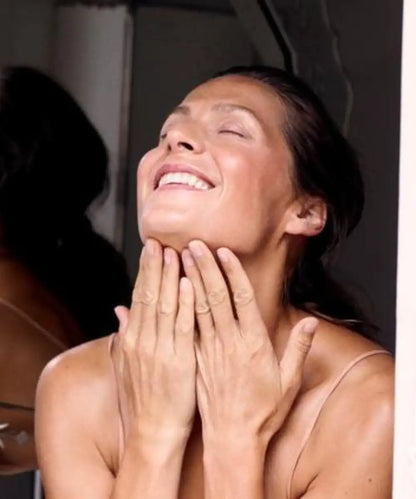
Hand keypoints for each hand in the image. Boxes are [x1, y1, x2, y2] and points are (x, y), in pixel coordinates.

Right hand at [110, 239, 196, 446]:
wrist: (152, 432)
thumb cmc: (143, 399)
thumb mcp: (127, 366)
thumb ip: (125, 335)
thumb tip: (120, 310)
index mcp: (131, 340)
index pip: (138, 297)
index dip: (145, 272)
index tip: (150, 249)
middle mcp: (142, 341)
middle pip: (149, 296)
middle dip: (154, 267)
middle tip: (159, 241)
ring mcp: (160, 350)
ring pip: (164, 306)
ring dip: (169, 277)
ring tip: (174, 252)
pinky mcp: (179, 360)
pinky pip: (182, 327)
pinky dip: (184, 304)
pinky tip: (188, 284)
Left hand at [181, 240, 316, 445]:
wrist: (233, 440)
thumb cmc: (263, 413)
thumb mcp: (289, 382)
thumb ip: (299, 349)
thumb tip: (312, 323)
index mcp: (254, 344)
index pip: (241, 298)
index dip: (231, 272)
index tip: (222, 251)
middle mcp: (229, 343)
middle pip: (215, 297)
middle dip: (204, 268)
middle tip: (193, 244)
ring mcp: (209, 351)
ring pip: (197, 308)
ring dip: (189, 281)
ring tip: (180, 258)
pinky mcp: (195, 361)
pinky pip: (186, 328)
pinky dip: (180, 307)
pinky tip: (173, 292)